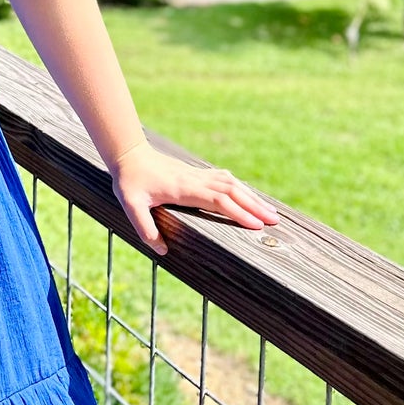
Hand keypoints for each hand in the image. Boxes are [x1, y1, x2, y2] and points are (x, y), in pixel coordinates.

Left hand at [108, 141, 280, 258]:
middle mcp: (196, 180)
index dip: (238, 212)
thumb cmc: (128, 182)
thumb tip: (163, 250)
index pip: (218, 200)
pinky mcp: (196, 173)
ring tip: (270, 212)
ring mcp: (197, 175)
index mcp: (184, 189)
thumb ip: (145, 229)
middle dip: (254, 206)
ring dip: (251, 197)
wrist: (128, 154)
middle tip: (275, 222)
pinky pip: (224, 179)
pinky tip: (248, 196)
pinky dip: (240, 188)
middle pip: (232, 192)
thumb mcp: (130, 206)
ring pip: (232, 184)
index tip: (256, 225)